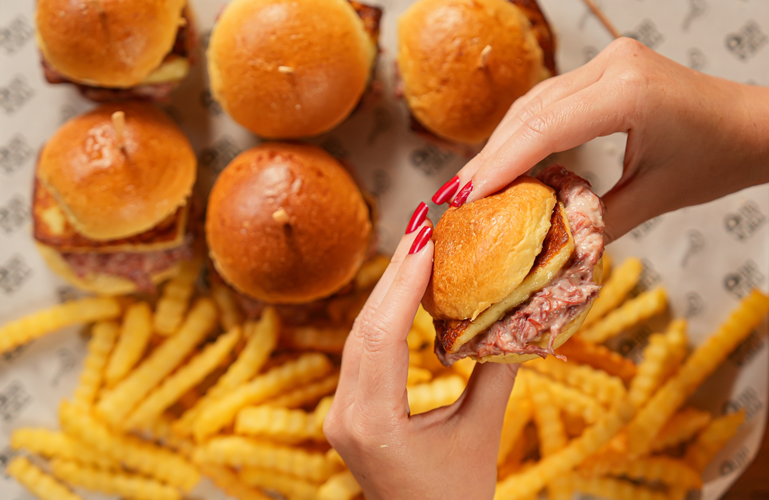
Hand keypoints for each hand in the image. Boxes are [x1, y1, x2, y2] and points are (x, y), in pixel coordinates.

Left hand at [324, 214, 517, 499]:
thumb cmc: (458, 499)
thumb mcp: (481, 435)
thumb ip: (496, 374)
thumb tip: (517, 319)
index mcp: (373, 422)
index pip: (381, 334)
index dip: (403, 281)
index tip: (427, 238)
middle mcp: (344, 414)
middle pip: (364, 327)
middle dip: (394, 274)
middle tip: (422, 226)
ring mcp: (340, 415)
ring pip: (359, 337)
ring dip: (387, 292)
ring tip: (418, 249)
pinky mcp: (346, 414)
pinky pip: (361, 353)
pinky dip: (383, 319)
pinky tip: (403, 294)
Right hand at [445, 38, 768, 241]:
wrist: (758, 125)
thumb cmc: (719, 159)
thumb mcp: (656, 198)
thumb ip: (596, 221)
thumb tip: (546, 246)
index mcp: (629, 92)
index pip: (543, 128)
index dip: (498, 165)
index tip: (463, 200)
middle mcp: (613, 66)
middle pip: (530, 112)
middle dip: (490, 158)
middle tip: (453, 199)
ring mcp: (608, 61)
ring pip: (534, 104)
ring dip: (502, 146)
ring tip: (470, 187)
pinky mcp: (606, 69)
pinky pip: (550, 101)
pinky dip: (524, 133)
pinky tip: (505, 162)